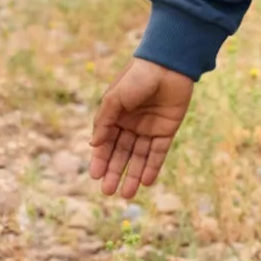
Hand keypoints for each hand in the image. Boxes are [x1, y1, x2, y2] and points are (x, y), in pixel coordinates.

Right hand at [89, 59, 195, 198]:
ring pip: (139, 156)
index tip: (95, 176)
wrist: (167, 66)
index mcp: (115, 116)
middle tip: (108, 192)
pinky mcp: (167, 130)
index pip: (106, 143)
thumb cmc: (137, 78)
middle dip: (114, 172)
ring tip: (127, 194)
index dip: (100, 160)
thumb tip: (93, 144)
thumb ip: (104, 121)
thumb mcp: (114, 98)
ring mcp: (149, 128)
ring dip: (133, 175)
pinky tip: (146, 182)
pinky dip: (153, 167)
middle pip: (122, 153)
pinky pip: (158, 152)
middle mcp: (131, 125)